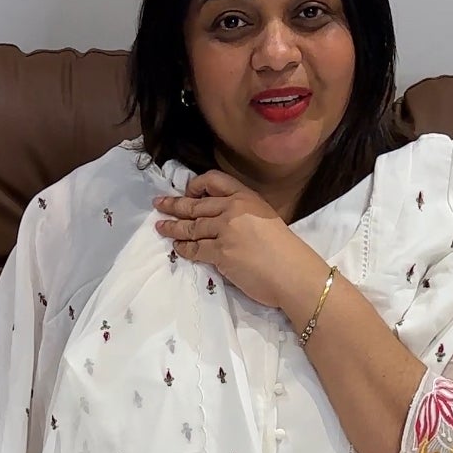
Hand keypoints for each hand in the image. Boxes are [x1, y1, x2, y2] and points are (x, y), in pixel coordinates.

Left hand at [153, 169, 323, 315]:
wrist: (293, 272)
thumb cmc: (285, 251)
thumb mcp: (265, 219)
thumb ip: (244, 215)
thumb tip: (223, 223)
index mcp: (246, 197)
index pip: (214, 180)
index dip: (196, 185)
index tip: (188, 192)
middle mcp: (233, 209)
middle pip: (196, 205)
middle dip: (174, 205)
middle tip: (159, 204)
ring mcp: (225, 230)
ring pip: (192, 226)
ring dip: (173, 227)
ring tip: (160, 227)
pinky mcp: (220, 252)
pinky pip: (195, 249)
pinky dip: (184, 249)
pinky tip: (176, 248)